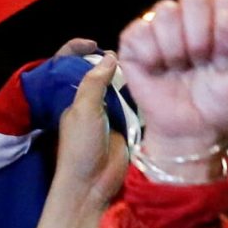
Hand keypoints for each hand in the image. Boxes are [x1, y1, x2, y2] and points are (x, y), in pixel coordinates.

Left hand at [31, 49, 129, 227]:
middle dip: (112, 63)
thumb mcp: (84, 109)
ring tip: (146, 61)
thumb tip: (111, 56)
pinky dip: (142, 97)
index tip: (96, 42)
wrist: (94, 184)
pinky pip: (134, 106)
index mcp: (74, 97)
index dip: (80, 52)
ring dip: (130, 79)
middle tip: (131, 49)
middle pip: (101, 75)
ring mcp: (110, 115)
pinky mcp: (127, 127)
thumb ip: (95, 83)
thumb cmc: (81, 146)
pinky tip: (154, 83)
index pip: (74, 67)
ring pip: (120, 88)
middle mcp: (92, 103)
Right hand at [118, 0, 227, 169]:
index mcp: (226, 15)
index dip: (226, 34)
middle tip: (201, 63)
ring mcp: (163, 24)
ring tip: (180, 68)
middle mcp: (195, 13)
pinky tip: (159, 69)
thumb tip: (226, 19)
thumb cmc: (225, 100)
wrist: (193, 131)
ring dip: (176, 49)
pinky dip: (150, 56)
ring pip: (166, 12)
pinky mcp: (136, 39)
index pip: (226, 2)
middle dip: (200, 38)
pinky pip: (139, 32)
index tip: (226, 60)